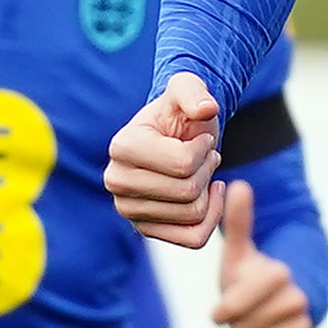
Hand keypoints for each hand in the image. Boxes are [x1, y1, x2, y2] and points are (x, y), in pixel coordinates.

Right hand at [104, 73, 222, 245]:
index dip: (205, 149)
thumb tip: (206, 109)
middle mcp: (116, 182)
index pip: (184, 164)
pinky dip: (211, 218)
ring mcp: (127, 209)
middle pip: (188, 192)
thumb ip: (194, 92)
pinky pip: (193, 239)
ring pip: (192, 215)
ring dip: (208, 190)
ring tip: (201, 170)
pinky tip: (209, 196)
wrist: (174, 136)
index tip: (201, 138)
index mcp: (122, 147)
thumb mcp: (187, 88)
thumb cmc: (180, 113)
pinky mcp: (144, 229)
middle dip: (207, 170)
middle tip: (205, 155)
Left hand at [207, 180, 311, 327]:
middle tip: (244, 316)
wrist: (280, 304)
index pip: (233, 307)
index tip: (220, 310)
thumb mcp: (239, 252)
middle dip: (236, 327)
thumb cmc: (252, 277)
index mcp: (279, 274)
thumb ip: (237, 222)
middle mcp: (298, 301)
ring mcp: (303, 327)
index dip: (222, 311)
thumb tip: (237, 184)